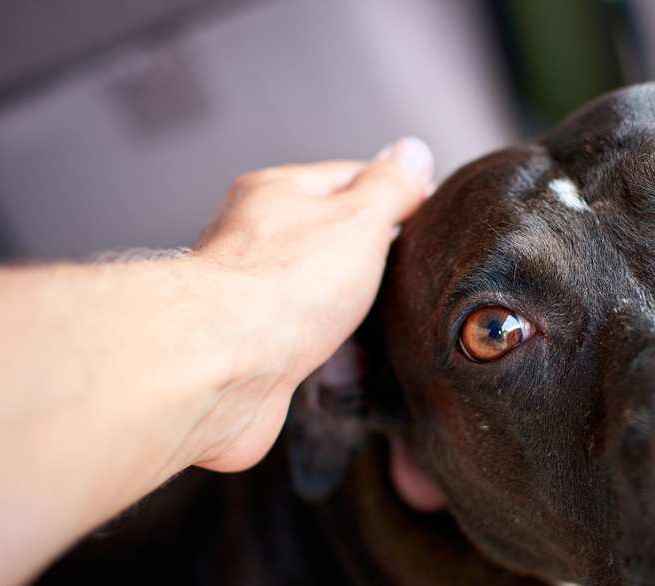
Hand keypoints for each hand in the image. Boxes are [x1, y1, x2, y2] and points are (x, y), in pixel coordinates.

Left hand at [189, 137, 433, 471]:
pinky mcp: (249, 341)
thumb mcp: (358, 219)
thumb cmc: (285, 284)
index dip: (393, 192)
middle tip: (415, 267)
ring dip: (346, 301)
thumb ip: (389, 188)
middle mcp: (254, 236)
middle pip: (327, 232)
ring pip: (312, 286)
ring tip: (388, 314)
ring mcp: (248, 291)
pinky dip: (327, 340)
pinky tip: (349, 353)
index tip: (430, 211)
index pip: (349, 177)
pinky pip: (300, 331)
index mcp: (276, 192)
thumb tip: (412, 153)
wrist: (224, 363)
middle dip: (370, 250)